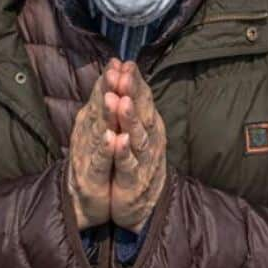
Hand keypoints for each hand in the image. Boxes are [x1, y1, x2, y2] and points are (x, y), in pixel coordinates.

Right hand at [67, 61, 117, 230]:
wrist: (82, 201)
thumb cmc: (95, 161)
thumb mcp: (100, 129)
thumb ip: (105, 103)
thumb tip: (114, 71)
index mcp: (92, 121)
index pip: (102, 95)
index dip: (110, 79)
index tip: (120, 61)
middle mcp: (87, 133)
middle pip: (99, 108)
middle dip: (109, 89)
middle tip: (117, 71)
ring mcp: (87, 154)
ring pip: (99, 131)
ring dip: (107, 115)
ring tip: (114, 99)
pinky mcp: (90, 176)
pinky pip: (99, 160)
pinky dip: (106, 149)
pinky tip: (112, 138)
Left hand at [106, 61, 166, 233]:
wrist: (140, 205)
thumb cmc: (135, 161)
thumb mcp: (134, 130)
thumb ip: (130, 103)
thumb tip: (122, 70)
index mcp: (148, 124)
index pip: (142, 98)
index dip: (134, 81)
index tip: (123, 62)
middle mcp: (149, 139)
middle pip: (142, 112)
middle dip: (132, 93)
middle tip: (124, 75)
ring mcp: (143, 160)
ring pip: (137, 136)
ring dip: (128, 119)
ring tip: (121, 102)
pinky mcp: (133, 181)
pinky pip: (128, 165)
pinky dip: (123, 152)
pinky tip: (118, 140)